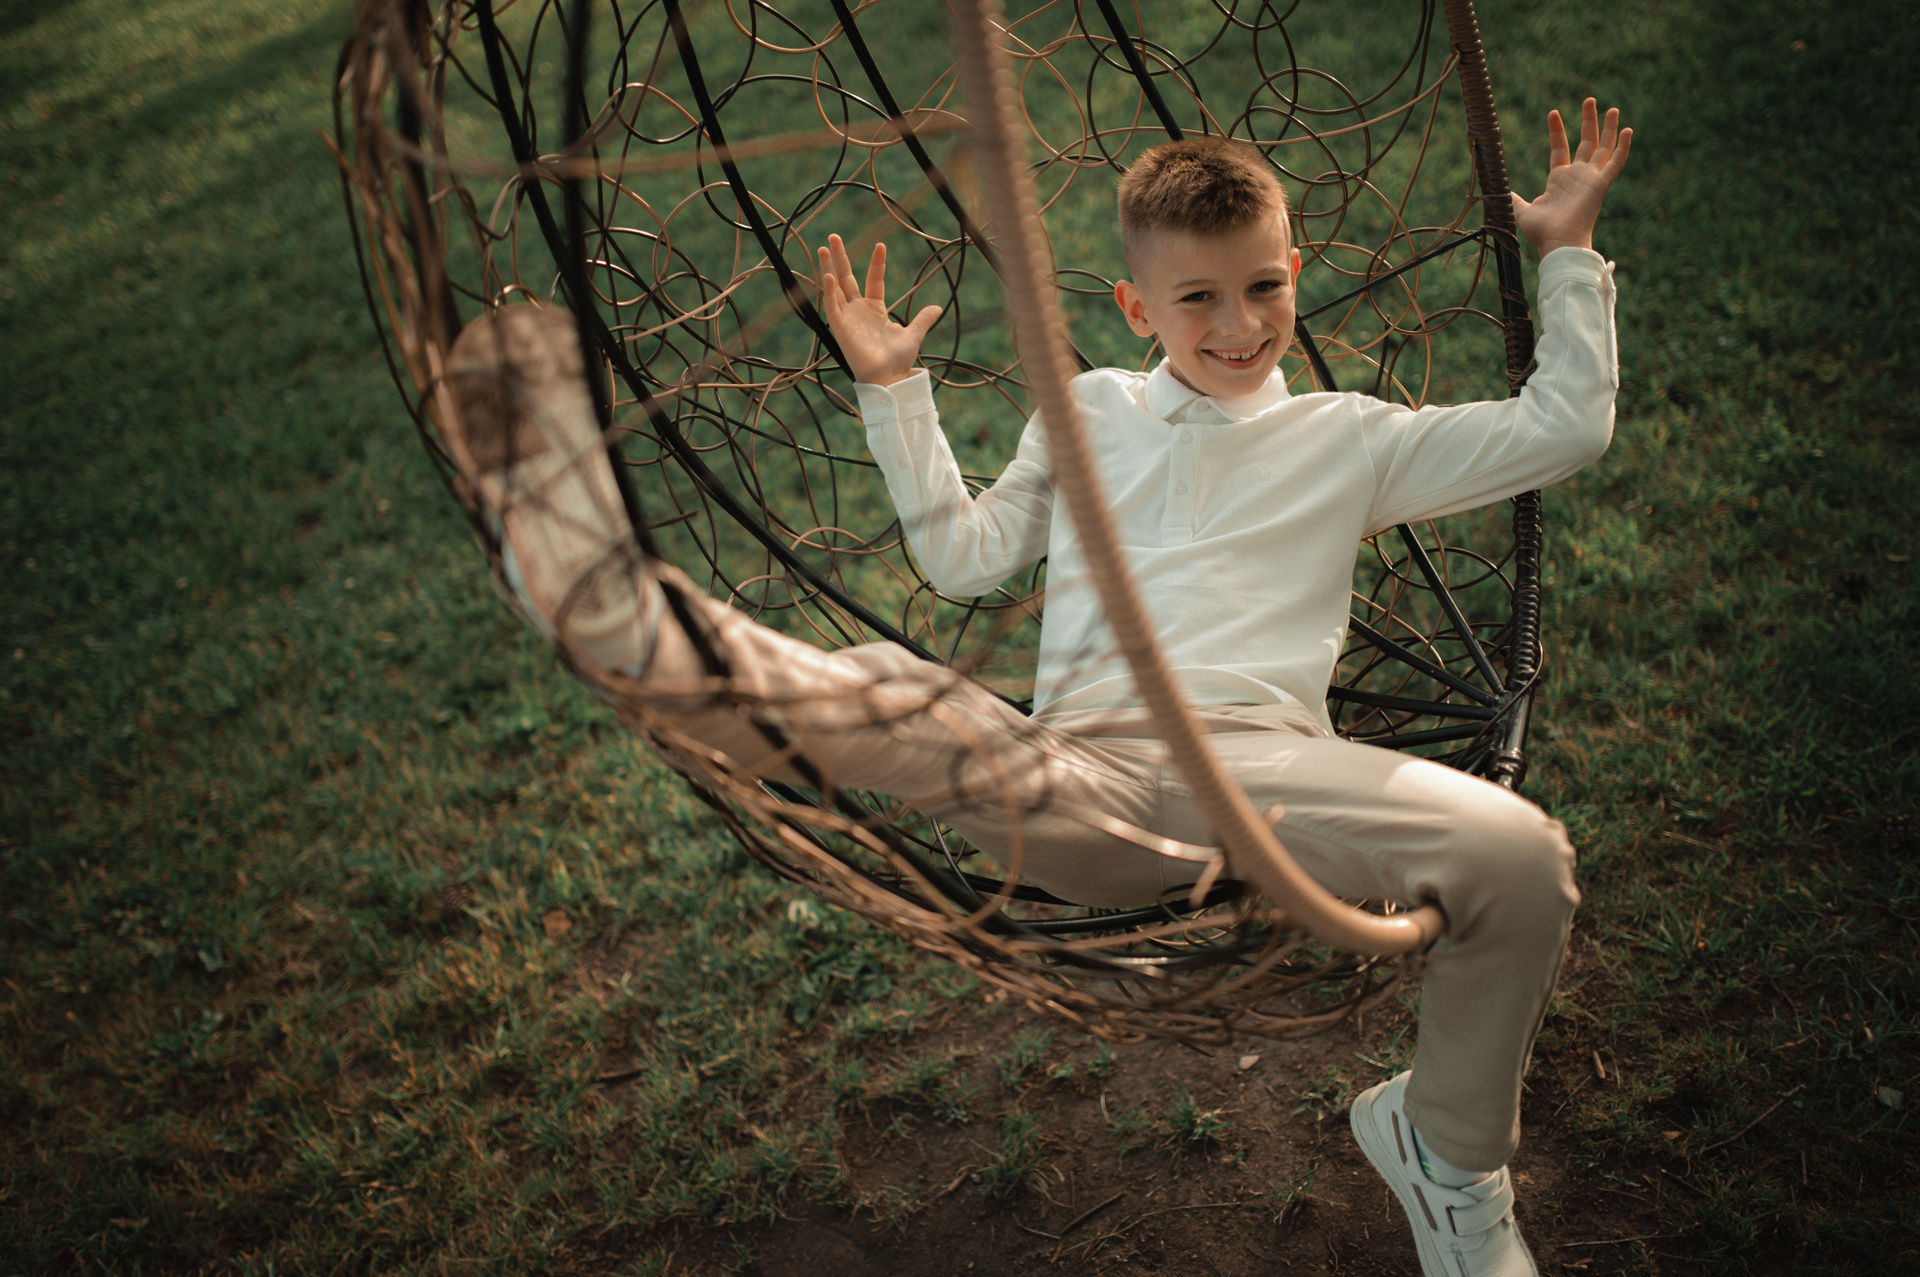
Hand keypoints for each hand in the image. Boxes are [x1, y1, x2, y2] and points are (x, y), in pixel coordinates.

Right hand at [816, 233, 942, 385]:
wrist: (889, 377)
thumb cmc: (898, 360)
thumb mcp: (913, 334)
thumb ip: (923, 319)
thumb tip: (937, 307)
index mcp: (875, 309)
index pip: (874, 280)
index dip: (877, 263)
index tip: (880, 245)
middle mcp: (858, 311)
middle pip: (846, 278)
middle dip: (840, 257)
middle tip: (833, 237)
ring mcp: (848, 318)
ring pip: (835, 288)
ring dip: (828, 268)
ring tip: (822, 248)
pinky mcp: (840, 328)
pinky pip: (832, 307)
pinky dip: (829, 292)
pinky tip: (828, 275)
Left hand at [1511, 97, 1632, 256]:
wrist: (1557, 243)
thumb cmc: (1541, 231)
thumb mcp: (1522, 210)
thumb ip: (1513, 198)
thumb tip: (1498, 193)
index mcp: (1559, 180)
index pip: (1561, 149)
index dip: (1557, 131)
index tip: (1553, 113)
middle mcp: (1577, 177)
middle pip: (1587, 143)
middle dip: (1589, 121)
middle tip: (1590, 100)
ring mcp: (1590, 179)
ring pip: (1603, 148)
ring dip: (1608, 128)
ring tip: (1611, 108)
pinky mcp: (1601, 185)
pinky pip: (1616, 163)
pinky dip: (1622, 147)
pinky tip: (1627, 130)